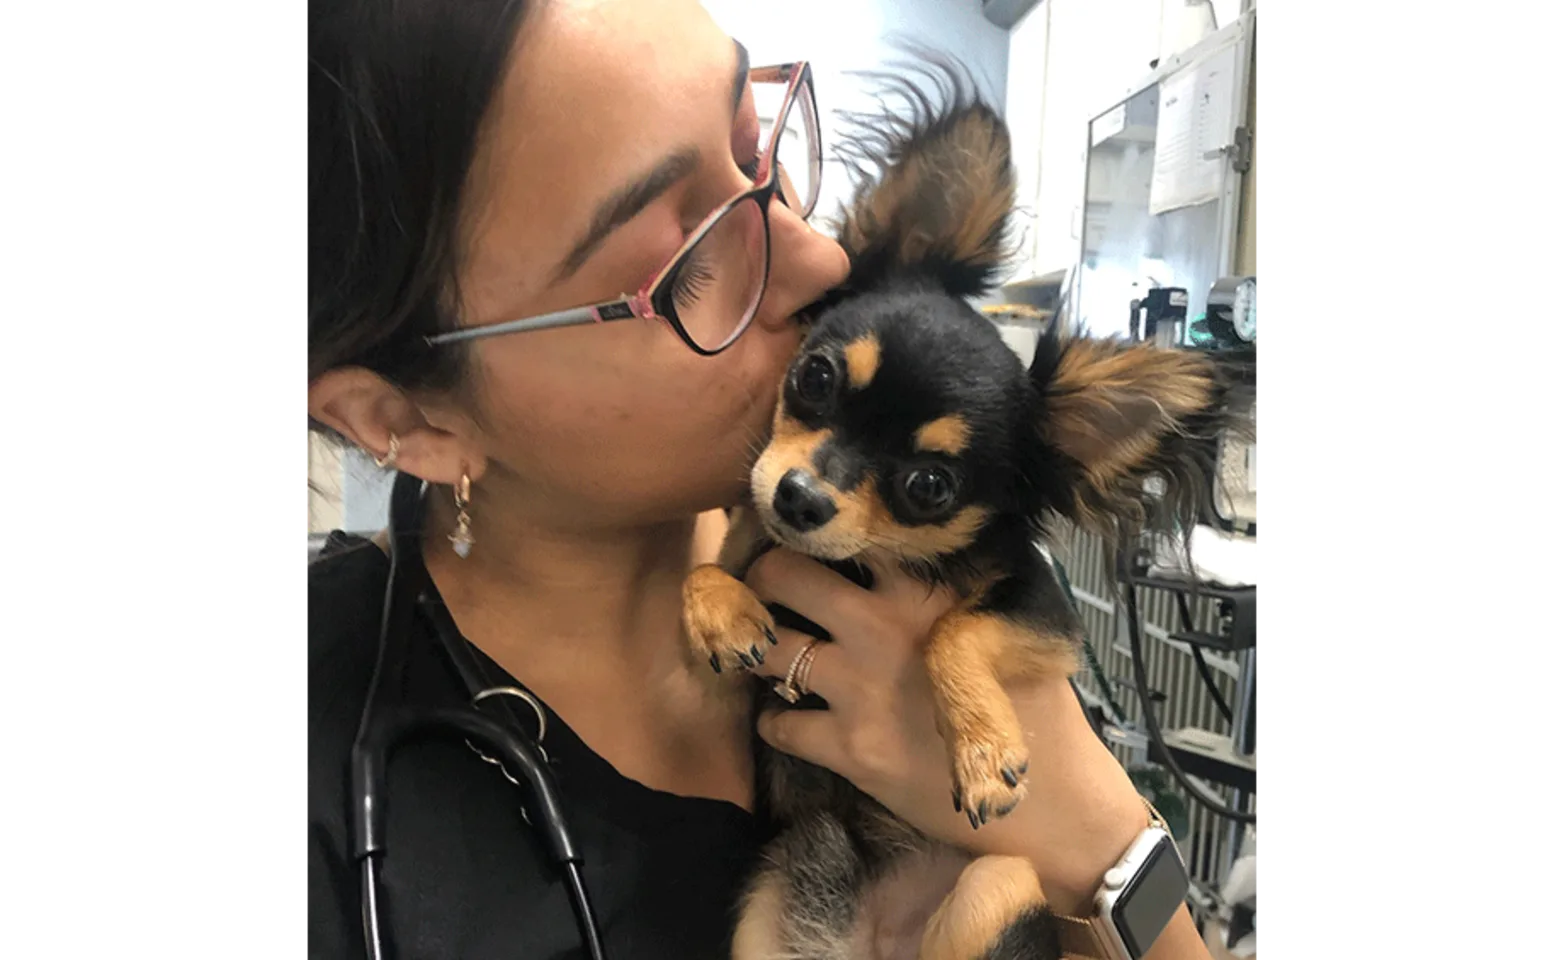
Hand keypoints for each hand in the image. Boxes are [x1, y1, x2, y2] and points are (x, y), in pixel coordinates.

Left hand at [743, 547, 1149, 915]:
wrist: (1047, 796)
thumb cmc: (1034, 698)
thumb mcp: (1006, 616)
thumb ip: (956, 578)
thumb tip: (919, 533)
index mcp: (926, 587)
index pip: (849, 531)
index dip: (816, 524)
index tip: (802, 525)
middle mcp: (883, 627)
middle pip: (784, 572)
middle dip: (765, 575)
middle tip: (766, 586)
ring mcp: (861, 688)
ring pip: (767, 646)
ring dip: (759, 647)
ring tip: (766, 647)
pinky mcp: (849, 748)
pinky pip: (776, 723)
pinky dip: (774, 720)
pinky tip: (790, 717)